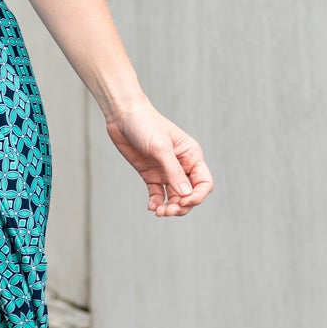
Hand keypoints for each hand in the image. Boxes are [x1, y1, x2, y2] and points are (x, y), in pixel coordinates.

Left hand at [105, 99, 212, 216]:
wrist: (123, 116)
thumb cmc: (145, 124)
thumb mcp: (161, 148)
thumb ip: (174, 172)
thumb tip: (185, 195)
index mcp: (191, 156)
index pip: (204, 183)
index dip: (197, 196)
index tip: (183, 202)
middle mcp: (182, 165)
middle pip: (190, 194)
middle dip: (182, 206)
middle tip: (167, 211)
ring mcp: (166, 170)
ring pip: (174, 197)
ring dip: (169, 207)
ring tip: (159, 212)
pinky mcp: (150, 174)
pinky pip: (157, 194)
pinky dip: (156, 202)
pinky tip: (151, 207)